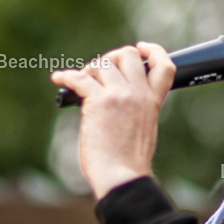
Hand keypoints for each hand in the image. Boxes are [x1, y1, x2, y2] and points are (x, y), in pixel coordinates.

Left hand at [51, 42, 174, 198]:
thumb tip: (111, 95)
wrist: (121, 176)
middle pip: (128, 55)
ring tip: (81, 83)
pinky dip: (66, 76)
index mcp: (153, 101)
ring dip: (88, 70)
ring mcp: (120, 96)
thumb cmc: (128, 161)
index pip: (164, 65)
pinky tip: (59, 78)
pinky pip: (79, 78)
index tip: (141, 46)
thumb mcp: (144, 129)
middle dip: (111, 58)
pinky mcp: (99, 102)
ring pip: (102, 64)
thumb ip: (136, 108)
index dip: (153, 50)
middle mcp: (139, 94)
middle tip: (100, 72)